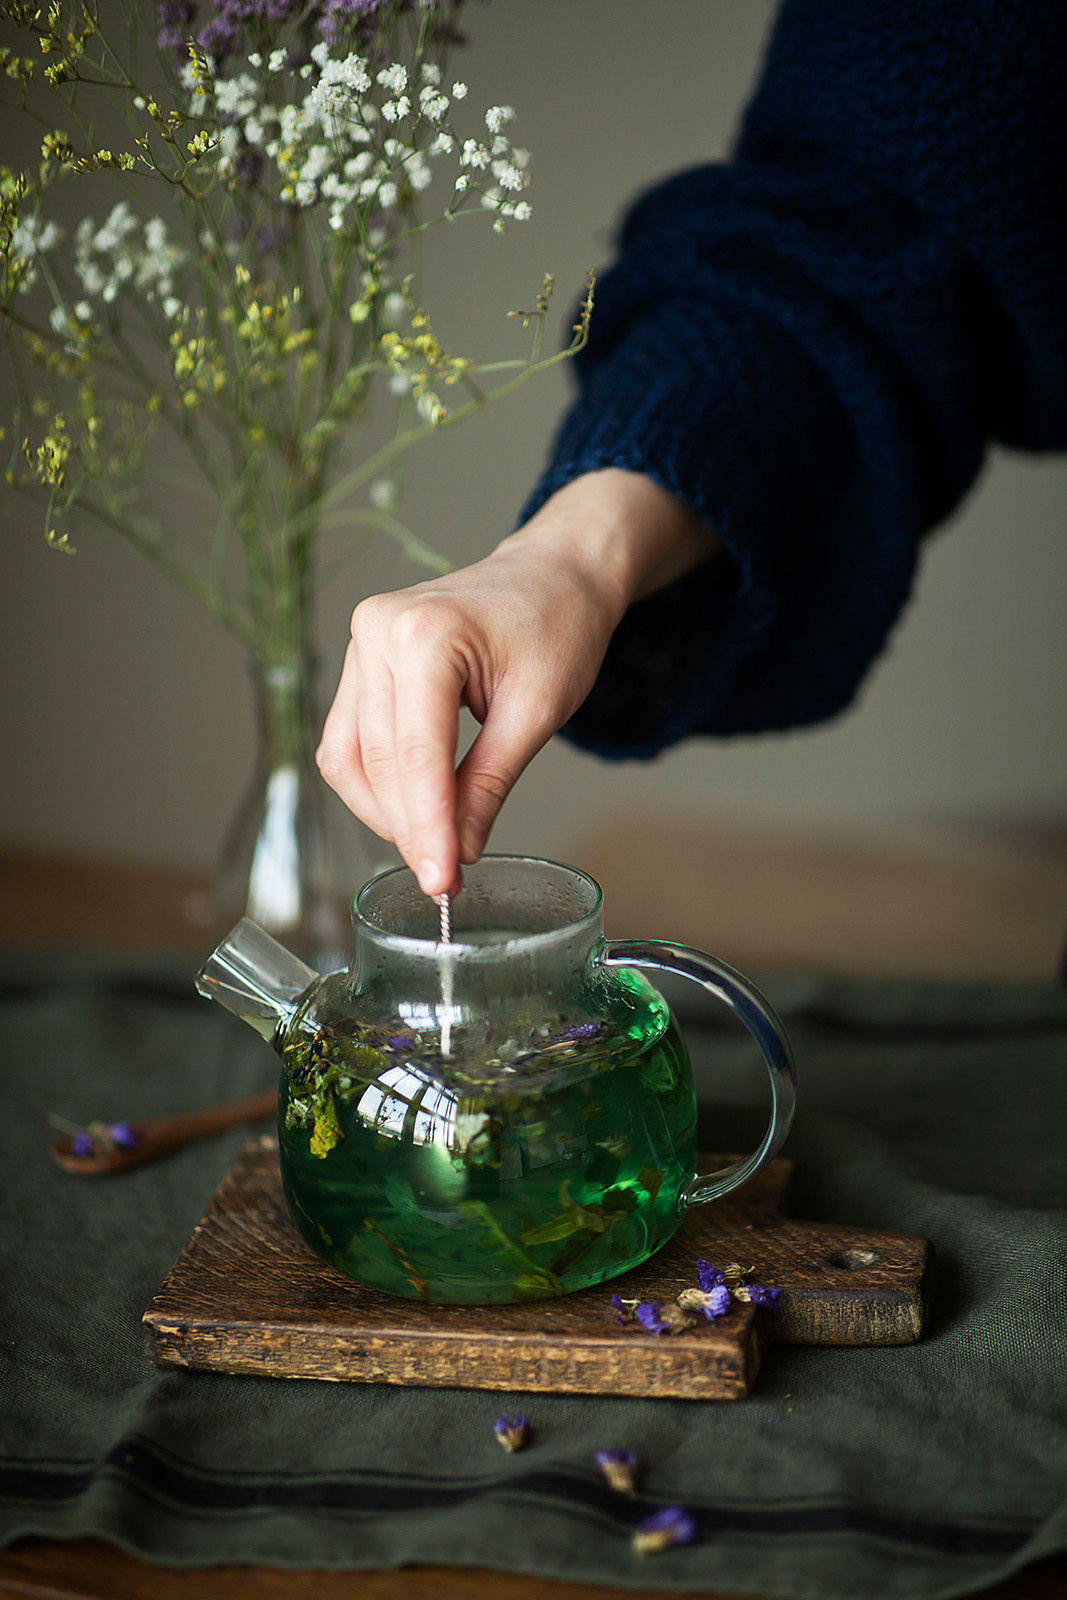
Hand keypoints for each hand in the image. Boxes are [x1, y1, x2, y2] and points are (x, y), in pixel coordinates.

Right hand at [316, 469, 717, 895]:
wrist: (555, 572)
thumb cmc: (557, 624)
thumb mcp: (538, 712)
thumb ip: (490, 784)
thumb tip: (458, 851)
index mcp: (425, 634)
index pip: (414, 757)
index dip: (426, 829)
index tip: (441, 883)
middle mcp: (377, 631)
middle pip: (376, 762)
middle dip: (409, 828)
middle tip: (447, 878)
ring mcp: (361, 641)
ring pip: (349, 757)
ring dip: (385, 812)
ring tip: (435, 846)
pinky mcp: (361, 658)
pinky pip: (350, 738)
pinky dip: (377, 783)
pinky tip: (416, 809)